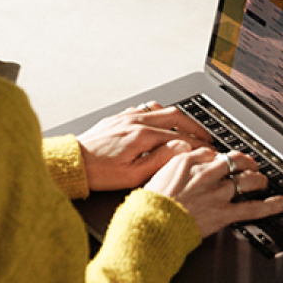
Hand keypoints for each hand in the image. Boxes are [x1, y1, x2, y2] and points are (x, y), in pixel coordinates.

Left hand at [75, 103, 212, 191]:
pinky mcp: (118, 118)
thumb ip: (159, 159)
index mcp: (142, 135)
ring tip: (188, 127)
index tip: (209, 149)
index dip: (198, 143)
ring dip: (177, 117)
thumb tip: (181, 148)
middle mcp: (135, 121)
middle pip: (174, 116)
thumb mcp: (132, 175)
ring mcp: (126, 116)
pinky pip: (144, 108)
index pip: (179, 136)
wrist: (73, 163)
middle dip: (194, 126)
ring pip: (160, 108)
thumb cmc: (100, 173)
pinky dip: (159, 112)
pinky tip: (161, 120)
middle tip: (206, 137)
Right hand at [143, 144, 282, 237]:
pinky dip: (271, 205)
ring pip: (246, 180)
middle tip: (248, 164)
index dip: (219, 158)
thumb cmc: (149, 205)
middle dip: (244, 162)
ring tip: (262, 180)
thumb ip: (171, 162)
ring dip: (257, 179)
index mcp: (187, 161)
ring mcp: (217, 193)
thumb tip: (181, 155)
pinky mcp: (225, 213)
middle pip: (233, 161)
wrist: (152, 225)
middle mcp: (206, 173)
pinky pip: (253, 208)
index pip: (211, 153)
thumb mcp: (154, 174)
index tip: (220, 161)